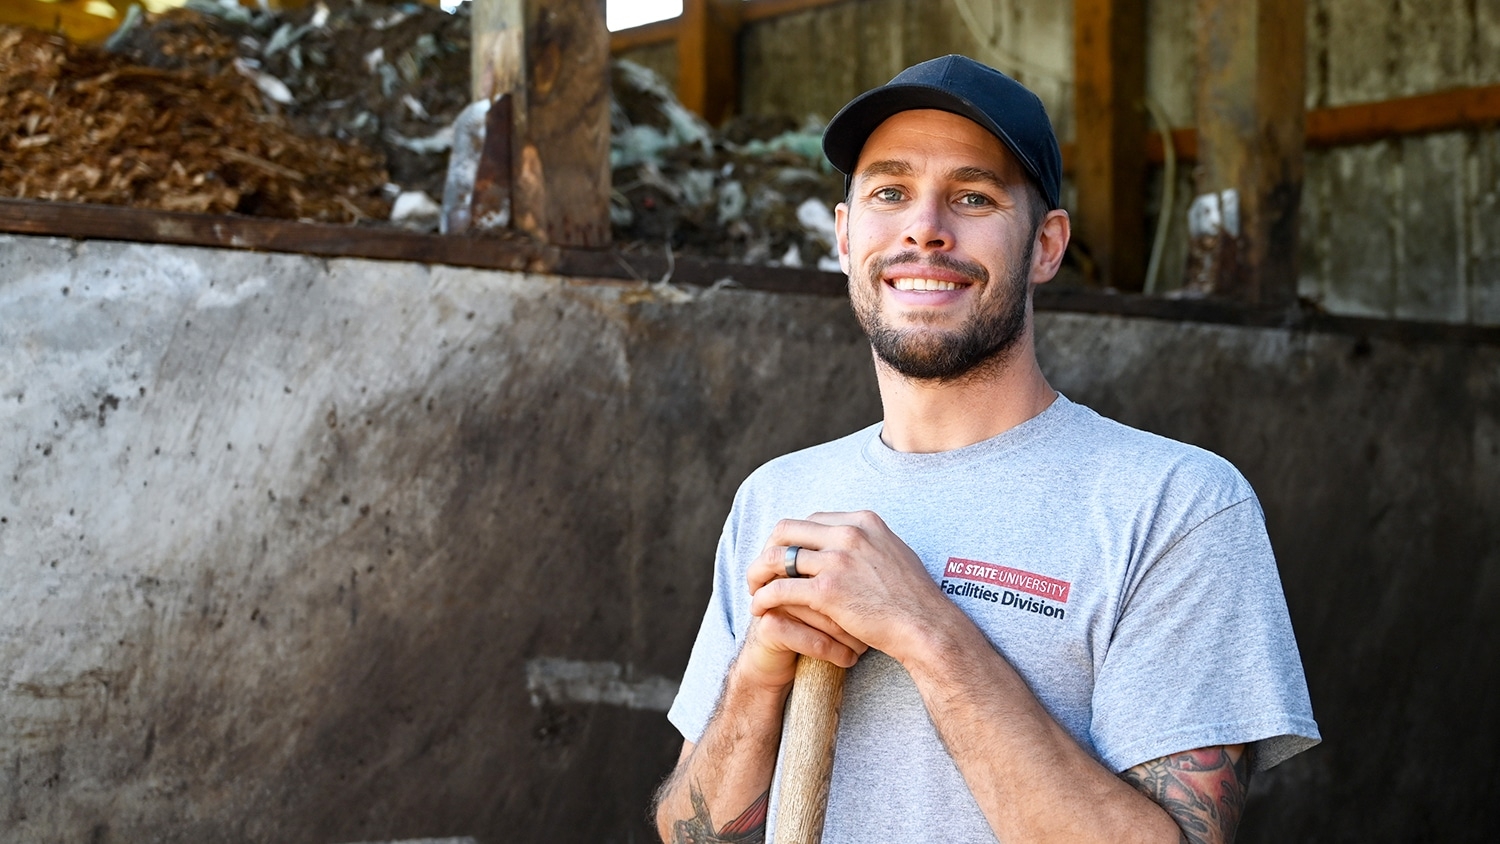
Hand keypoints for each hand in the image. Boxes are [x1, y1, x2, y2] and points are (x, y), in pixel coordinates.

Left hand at [747, 511, 955, 661]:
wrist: (926, 626)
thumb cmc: (914, 598)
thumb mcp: (894, 553)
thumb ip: (869, 544)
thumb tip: (853, 542)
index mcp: (863, 521)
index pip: (812, 519)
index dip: (793, 538)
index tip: (785, 557)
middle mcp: (848, 534)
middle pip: (787, 529)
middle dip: (767, 549)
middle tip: (761, 571)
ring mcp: (837, 560)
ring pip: (777, 557)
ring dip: (758, 573)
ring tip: (753, 590)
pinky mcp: (827, 590)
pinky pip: (780, 588)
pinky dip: (763, 598)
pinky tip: (759, 609)